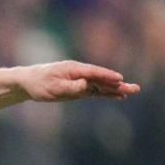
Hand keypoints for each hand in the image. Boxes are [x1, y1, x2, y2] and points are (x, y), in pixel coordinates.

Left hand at [17, 61, 138, 102]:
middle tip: (136, 88)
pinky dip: (106, 93)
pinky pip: (95, 91)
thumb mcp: (52, 87)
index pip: (94, 73)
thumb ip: (70, 87)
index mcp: (74, 69)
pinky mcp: (79, 88)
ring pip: (101, 85)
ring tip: (132, 92)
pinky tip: (118, 96)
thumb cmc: (39, 83)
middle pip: (102, 79)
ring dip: (116, 89)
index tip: (120, 79)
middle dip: (118, 84)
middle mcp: (80, 73)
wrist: (28, 82)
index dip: (107, 76)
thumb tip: (86, 85)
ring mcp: (80, 80)